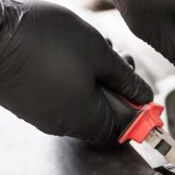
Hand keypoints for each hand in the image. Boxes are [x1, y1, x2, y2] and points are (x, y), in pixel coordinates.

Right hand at [0, 0, 152, 146]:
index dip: (137, 115)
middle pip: (104, 115)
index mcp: (86, 119)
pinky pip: (63, 97)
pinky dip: (77, 79)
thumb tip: (144, 95)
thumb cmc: (43, 41)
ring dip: (98, 79)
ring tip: (98, 51)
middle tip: (121, 63)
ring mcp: (44, 114)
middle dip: (119, 89)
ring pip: (84, 102)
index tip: (142, 96)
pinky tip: (75, 54)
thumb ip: (126, 79)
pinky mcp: (30, 101)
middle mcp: (64, 124)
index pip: (121, 133)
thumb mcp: (99, 54)